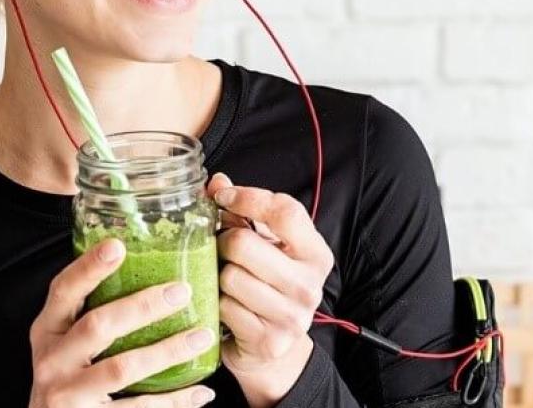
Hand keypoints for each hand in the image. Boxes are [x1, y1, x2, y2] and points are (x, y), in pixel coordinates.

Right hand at [27, 239, 217, 407]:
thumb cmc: (68, 380)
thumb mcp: (66, 346)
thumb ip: (90, 314)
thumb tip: (142, 269)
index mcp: (47, 332)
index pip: (63, 291)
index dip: (88, 268)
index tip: (117, 246)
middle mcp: (52, 361)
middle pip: (98, 326)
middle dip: (143, 306)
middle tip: (181, 291)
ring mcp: (68, 394)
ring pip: (123, 367)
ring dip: (168, 351)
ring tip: (202, 337)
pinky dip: (174, 400)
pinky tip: (200, 392)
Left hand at [207, 173, 334, 406]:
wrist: (274, 350)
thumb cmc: (268, 289)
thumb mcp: (267, 248)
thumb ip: (244, 214)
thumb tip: (217, 182)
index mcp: (315, 254)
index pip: (285, 211)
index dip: (248, 198)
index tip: (223, 196)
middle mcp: (309, 285)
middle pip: (244, 243)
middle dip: (224, 243)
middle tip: (224, 251)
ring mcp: (292, 316)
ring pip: (230, 277)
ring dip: (220, 278)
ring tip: (228, 284)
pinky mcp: (269, 340)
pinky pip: (225, 308)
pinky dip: (219, 306)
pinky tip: (229, 308)